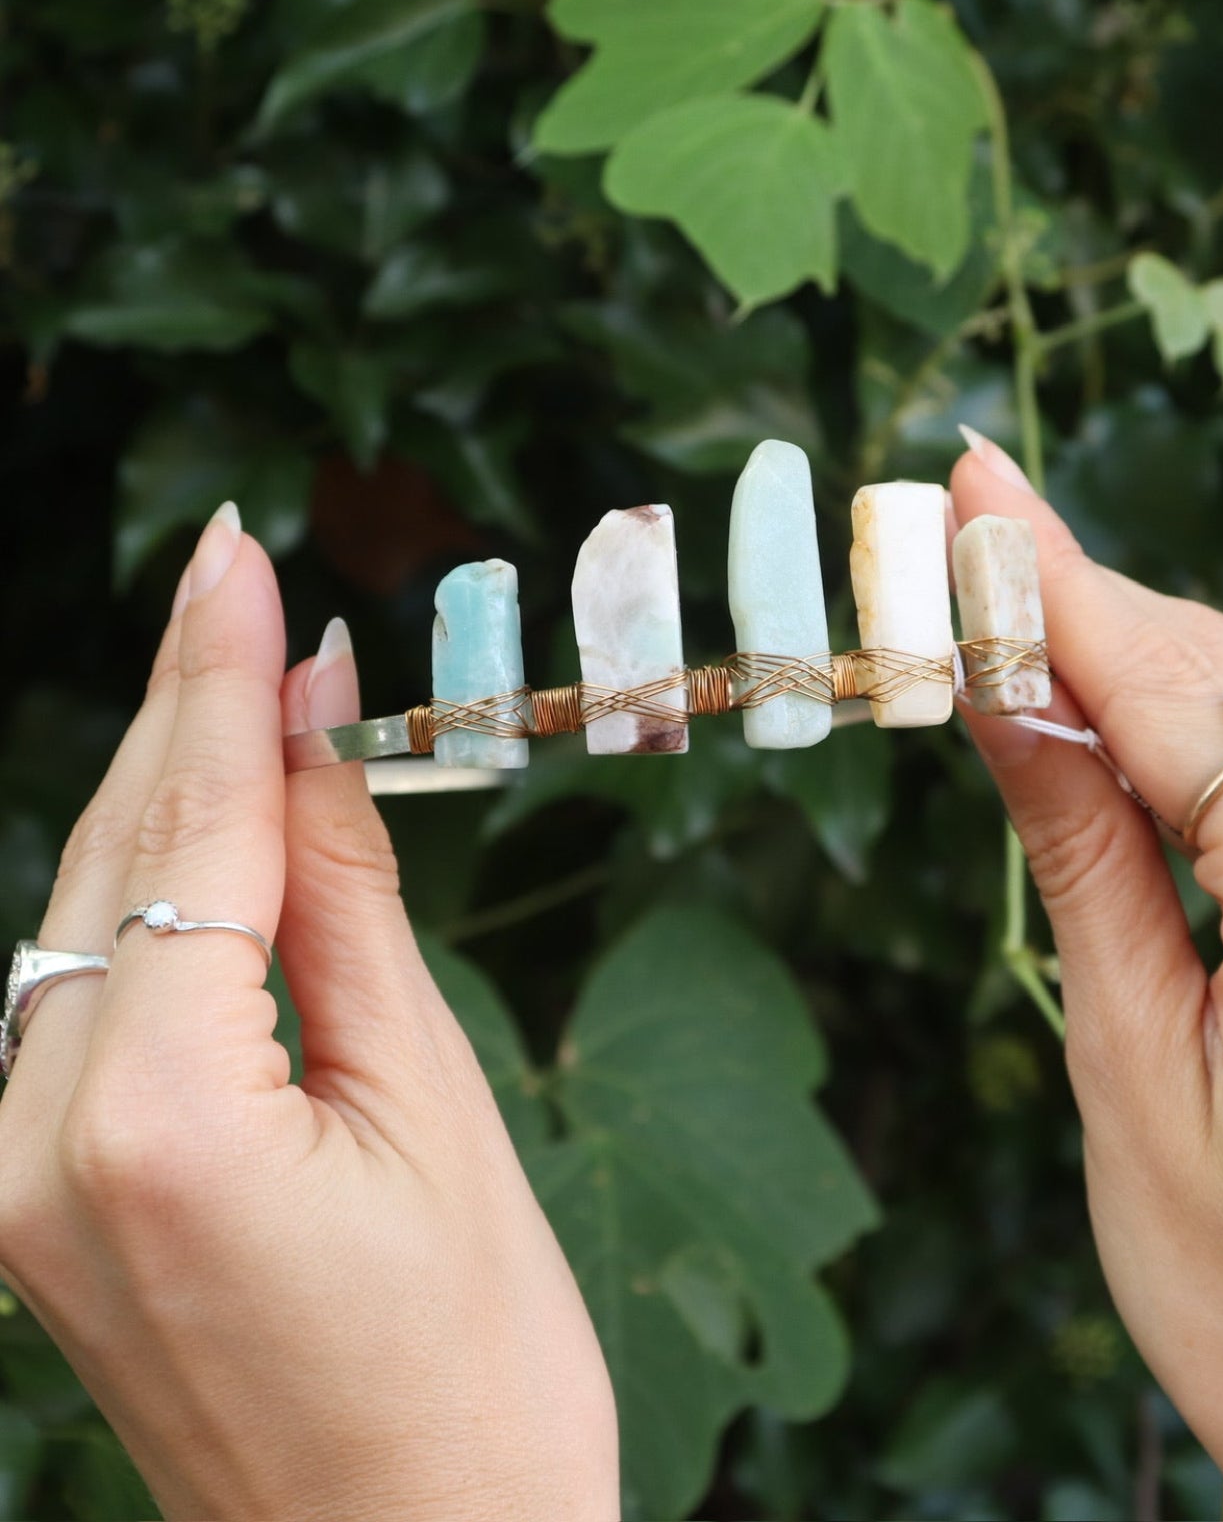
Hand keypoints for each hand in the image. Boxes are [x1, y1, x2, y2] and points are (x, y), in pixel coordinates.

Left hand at [0, 505, 616, 1520]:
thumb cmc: (477, 1368)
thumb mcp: (440, 1113)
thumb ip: (351, 908)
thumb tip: (320, 738)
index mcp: (157, 1125)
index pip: (192, 836)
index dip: (224, 680)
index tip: (238, 553)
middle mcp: (31, 1151)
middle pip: (112, 863)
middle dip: (183, 712)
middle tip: (241, 581)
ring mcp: (11, 1192)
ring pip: (79, 924)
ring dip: (162, 798)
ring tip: (241, 685)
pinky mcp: (33, 1209)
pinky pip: (78, 1001)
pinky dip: (147, 901)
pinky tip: (204, 836)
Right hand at [951, 436, 1222, 1519]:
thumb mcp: (1125, 1060)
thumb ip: (1078, 846)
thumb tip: (997, 689)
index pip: (1168, 694)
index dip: (1051, 587)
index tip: (970, 485)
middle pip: (1220, 676)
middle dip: (1077, 602)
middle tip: (953, 536)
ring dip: (1124, 658)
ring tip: (996, 617)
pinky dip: (1184, 729)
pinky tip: (1097, 715)